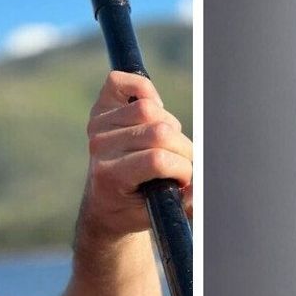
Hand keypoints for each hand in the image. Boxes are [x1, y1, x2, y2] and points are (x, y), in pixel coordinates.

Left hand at [81, 71, 193, 237]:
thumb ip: (183, 203)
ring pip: (150, 109)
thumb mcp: (159, 213)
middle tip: (181, 162)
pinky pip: (121, 82)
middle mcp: (100, 148)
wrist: (105, 202)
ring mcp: (98, 126)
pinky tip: (153, 109)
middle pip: (159, 132)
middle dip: (182, 149)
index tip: (184, 180)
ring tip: (166, 142)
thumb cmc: (136, 206)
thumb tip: (197, 190)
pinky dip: (143, 88)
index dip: (182, 168)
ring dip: (169, 125)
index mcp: (110, 176)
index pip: (158, 159)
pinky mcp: (101, 107)